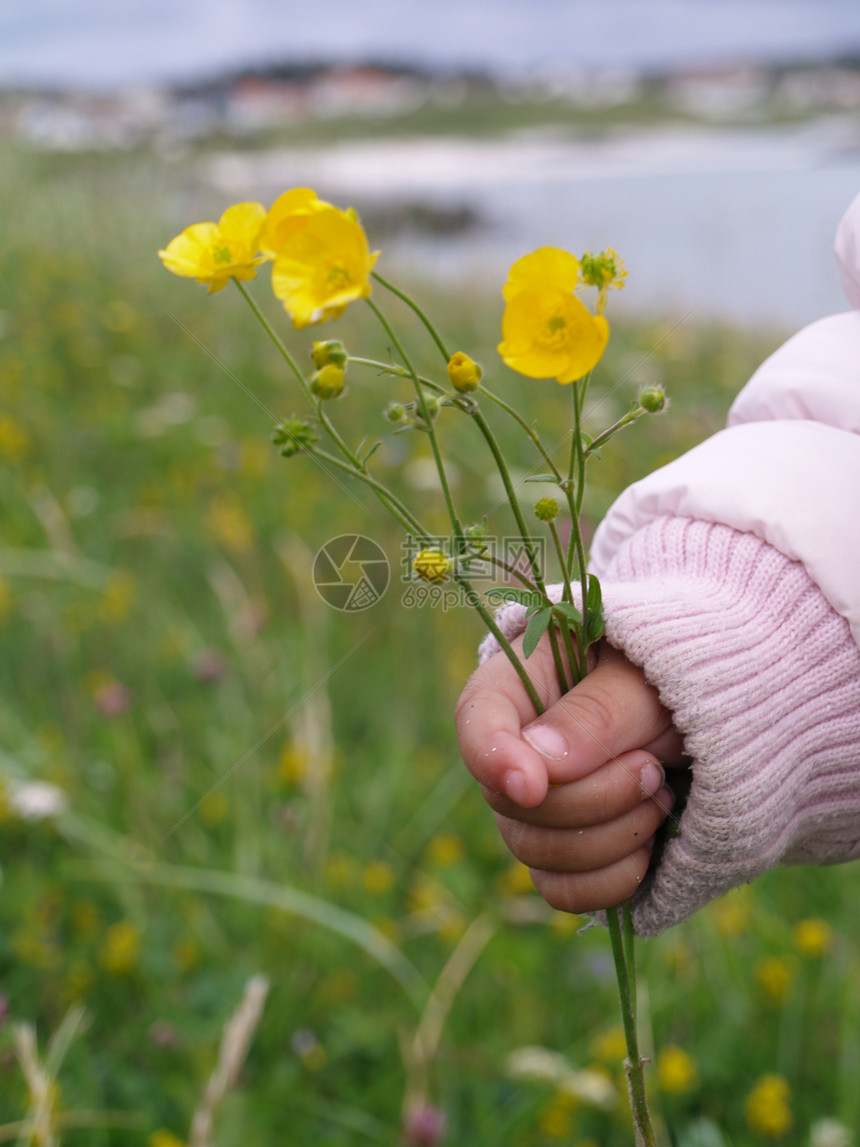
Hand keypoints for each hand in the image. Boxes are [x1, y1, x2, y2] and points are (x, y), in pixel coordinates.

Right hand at [456, 638, 686, 912]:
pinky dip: (611, 879)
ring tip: (659, 794)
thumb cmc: (671, 684)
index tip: (532, 785)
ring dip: (611, 836)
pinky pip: (564, 892)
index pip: (476, 719)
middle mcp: (515, 754)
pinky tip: (650, 846)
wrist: (716, 725)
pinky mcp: (568, 858)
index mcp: (518, 686)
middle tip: (650, 767)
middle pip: (511, 803)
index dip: (492, 758)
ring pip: (538, 855)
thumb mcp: (644, 683)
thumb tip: (540, 770)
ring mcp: (536, 812)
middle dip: (591, 798)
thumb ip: (595, 716)